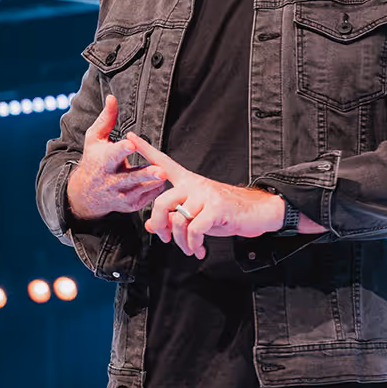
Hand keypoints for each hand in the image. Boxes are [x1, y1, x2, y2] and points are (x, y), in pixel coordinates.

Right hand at [66, 96, 167, 219]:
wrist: (85, 194)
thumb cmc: (94, 160)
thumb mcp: (94, 138)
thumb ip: (106, 119)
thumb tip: (112, 97)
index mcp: (102, 162)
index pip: (112, 155)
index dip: (121, 150)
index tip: (131, 144)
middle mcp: (111, 181)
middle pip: (129, 178)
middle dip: (144, 174)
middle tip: (160, 170)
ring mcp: (120, 195)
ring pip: (139, 191)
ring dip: (152, 184)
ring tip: (165, 176)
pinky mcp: (129, 205)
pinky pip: (145, 199)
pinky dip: (155, 192)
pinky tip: (163, 183)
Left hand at [127, 133, 286, 259]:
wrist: (256, 212)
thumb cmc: (224, 212)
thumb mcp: (195, 214)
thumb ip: (172, 217)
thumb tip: (150, 226)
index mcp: (188, 181)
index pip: (163, 163)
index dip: (145, 150)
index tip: (130, 138)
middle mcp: (194, 184)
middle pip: (162, 202)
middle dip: (159, 226)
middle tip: (164, 238)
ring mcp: (206, 195)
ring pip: (178, 220)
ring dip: (180, 242)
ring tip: (188, 248)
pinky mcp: (217, 208)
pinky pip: (194, 229)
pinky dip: (193, 244)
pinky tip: (198, 249)